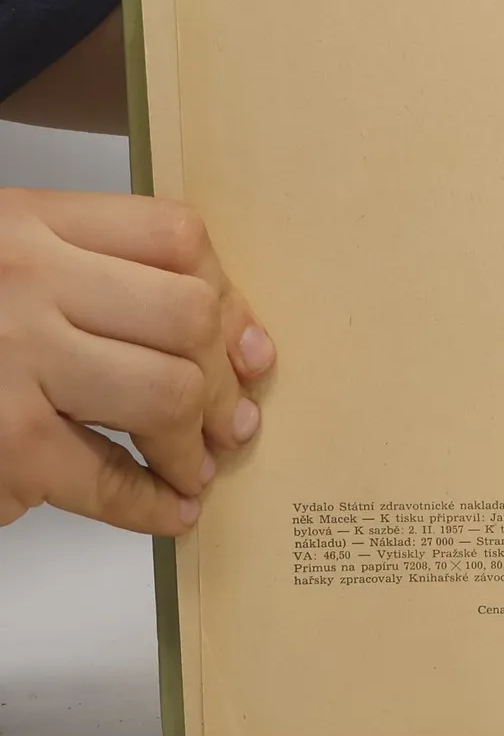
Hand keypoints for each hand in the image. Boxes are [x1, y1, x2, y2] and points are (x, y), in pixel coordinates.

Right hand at [0, 190, 273, 534]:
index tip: (247, 348)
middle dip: (224, 380)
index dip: (228, 298)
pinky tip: (167, 511)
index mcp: (29, 224)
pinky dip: (149, 504)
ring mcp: (12, 358)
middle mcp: (26, 280)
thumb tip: (236, 347)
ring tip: (195, 467)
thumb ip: (95, 276)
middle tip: (232, 421)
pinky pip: (105, 476)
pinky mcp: (2, 440)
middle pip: (187, 317)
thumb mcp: (4, 262)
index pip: (173, 237)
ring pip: (165, 392)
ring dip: (195, 443)